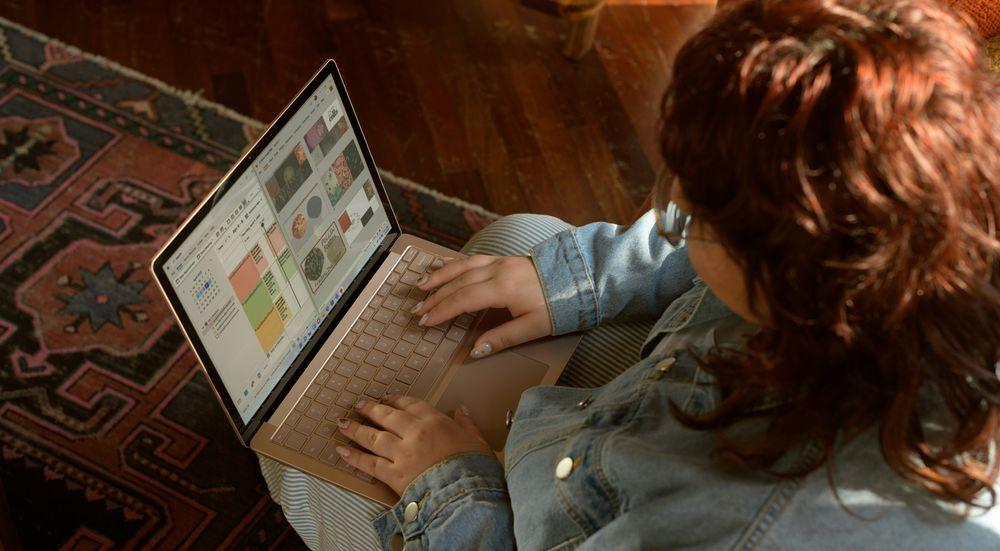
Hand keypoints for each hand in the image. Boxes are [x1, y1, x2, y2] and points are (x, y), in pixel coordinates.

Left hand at [334, 395, 491, 494]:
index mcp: (435, 422)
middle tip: (359, 405)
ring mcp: (402, 454)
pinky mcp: (393, 475)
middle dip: (371, 409)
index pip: (411, 405)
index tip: (387, 399)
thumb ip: (467, 424)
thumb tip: (461, 410)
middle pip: (387, 417)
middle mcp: (415, 433)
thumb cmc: (475, 470)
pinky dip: (354, 457)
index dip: (396, 400)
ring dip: (356, 430)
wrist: (466, 495)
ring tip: (343, 424)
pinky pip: (369, 464)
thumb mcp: (477, 442)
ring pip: (374, 437)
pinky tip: (342, 451)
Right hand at [412, 255, 551, 357]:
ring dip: (440, 277)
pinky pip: (473, 258)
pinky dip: (455, 263)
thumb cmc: (559, 305)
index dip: (442, 311)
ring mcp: (500, 262)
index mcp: (503, 288)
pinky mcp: (505, 259)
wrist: (580, 278)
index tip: (426, 322)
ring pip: (462, 267)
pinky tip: (444, 265)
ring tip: (422, 286)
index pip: (463, 300)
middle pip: (458, 284)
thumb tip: (476, 351)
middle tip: (418, 311)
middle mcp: (497, 271)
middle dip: (435, 298)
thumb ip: (502, 338)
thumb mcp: (534, 327)